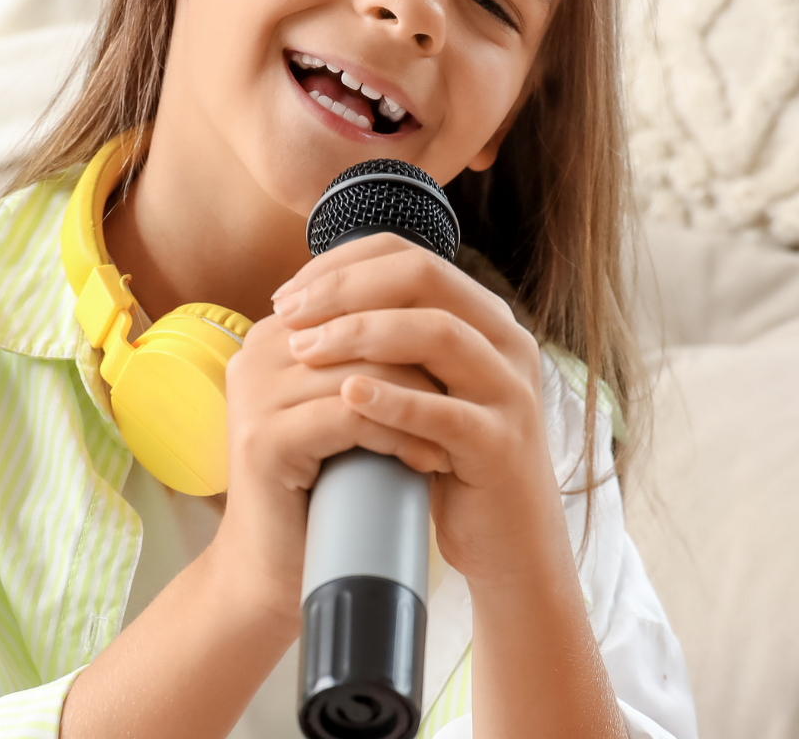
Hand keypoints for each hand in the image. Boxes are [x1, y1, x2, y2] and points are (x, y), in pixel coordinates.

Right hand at [211, 287, 451, 617]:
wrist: (277, 569)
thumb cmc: (324, 488)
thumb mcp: (348, 408)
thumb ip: (373, 358)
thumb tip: (449, 317)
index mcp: (276, 334)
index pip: (359, 296)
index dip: (419, 321)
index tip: (467, 356)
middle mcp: (256, 352)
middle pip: (362, 327)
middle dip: (426, 359)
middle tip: (473, 389)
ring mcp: (255, 395)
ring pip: (362, 372)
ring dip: (422, 402)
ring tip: (457, 430)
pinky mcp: (264, 439)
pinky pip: (349, 416)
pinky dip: (398, 434)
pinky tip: (428, 457)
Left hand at [267, 235, 565, 584]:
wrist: (509, 543)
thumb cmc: (452, 460)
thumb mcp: (427, 387)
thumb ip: (393, 344)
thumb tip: (307, 303)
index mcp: (485, 318)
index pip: (411, 256)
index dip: (343, 265)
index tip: (289, 292)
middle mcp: (507, 342)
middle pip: (424, 280)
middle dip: (345, 290)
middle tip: (288, 314)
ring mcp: (510, 392)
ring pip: (438, 334)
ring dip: (361, 334)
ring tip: (305, 350)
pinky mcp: (502, 445)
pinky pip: (446, 412)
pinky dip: (394, 399)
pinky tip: (348, 396)